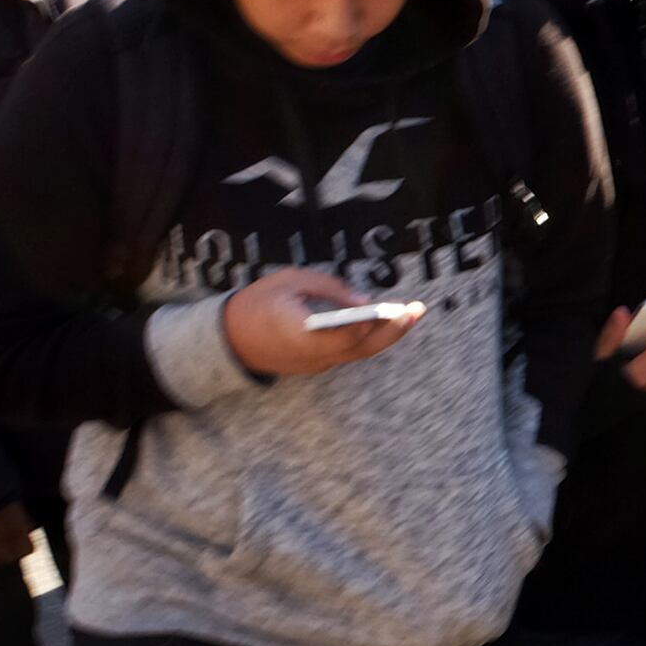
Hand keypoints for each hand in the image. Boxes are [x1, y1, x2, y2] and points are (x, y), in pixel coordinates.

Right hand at [219, 270, 421, 379]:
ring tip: (412, 313)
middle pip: (358, 348)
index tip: (390, 311)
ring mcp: (314, 364)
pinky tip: (388, 321)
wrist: (228, 339)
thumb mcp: (289, 281)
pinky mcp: (317, 364)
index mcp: (296, 333)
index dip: (365, 326)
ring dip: (386, 335)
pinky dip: (370, 338)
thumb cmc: (259, 302)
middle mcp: (310, 355)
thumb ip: (328, 288)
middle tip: (417, 310)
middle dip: (391, 331)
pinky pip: (349, 352)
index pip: (339, 337)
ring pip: (357, 353)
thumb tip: (364, 301)